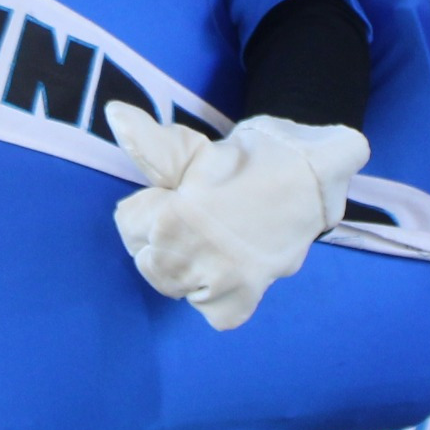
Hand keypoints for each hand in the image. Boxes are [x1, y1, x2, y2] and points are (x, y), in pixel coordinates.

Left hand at [109, 109, 368, 331]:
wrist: (316, 172)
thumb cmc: (254, 156)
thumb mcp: (197, 149)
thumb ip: (152, 145)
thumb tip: (114, 115)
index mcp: (173, 218)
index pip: (127, 225)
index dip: (150, 206)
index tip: (177, 194)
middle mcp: (193, 257)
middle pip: (146, 260)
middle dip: (161, 238)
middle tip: (194, 217)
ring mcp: (222, 281)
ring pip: (174, 288)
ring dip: (184, 269)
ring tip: (206, 242)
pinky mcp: (248, 296)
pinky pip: (215, 315)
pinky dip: (215, 299)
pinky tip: (222, 272)